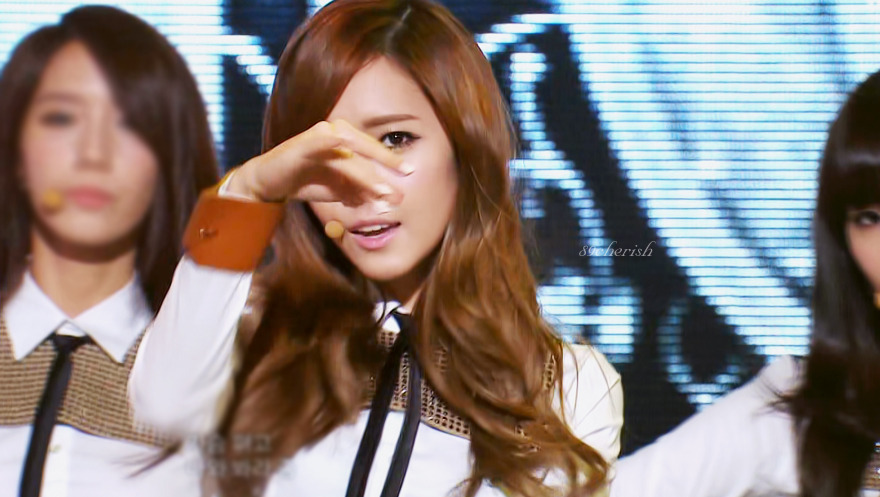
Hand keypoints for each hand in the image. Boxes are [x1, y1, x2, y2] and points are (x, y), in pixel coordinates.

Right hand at [228, 119, 410, 203]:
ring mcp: (319, 137)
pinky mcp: (303, 144)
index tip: (411, 172)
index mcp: (346, 140)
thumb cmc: (305, 181)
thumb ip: (358, 191)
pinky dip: (334, 146)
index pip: (373, 150)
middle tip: (400, 188)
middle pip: (366, 151)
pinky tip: (347, 151)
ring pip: (349, 155)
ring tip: (382, 191)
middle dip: (384, 171)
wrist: (269, 183)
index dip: (391, 161)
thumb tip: (383, 201)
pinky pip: (322, 144)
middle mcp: (335, 133)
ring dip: (366, 175)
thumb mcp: (337, 190)